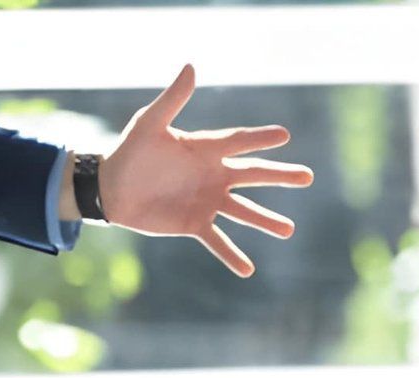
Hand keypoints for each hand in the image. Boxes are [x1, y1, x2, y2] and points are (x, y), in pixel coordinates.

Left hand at [96, 64, 314, 276]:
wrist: (111, 188)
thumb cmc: (130, 151)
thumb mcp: (149, 123)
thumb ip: (173, 100)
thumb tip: (191, 67)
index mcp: (205, 149)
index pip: (239, 142)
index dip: (260, 139)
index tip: (284, 136)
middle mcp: (213, 174)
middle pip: (253, 175)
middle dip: (280, 176)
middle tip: (307, 177)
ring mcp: (207, 201)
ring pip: (243, 211)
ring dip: (265, 221)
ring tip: (288, 230)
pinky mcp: (195, 223)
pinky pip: (218, 241)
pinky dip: (232, 256)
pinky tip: (248, 270)